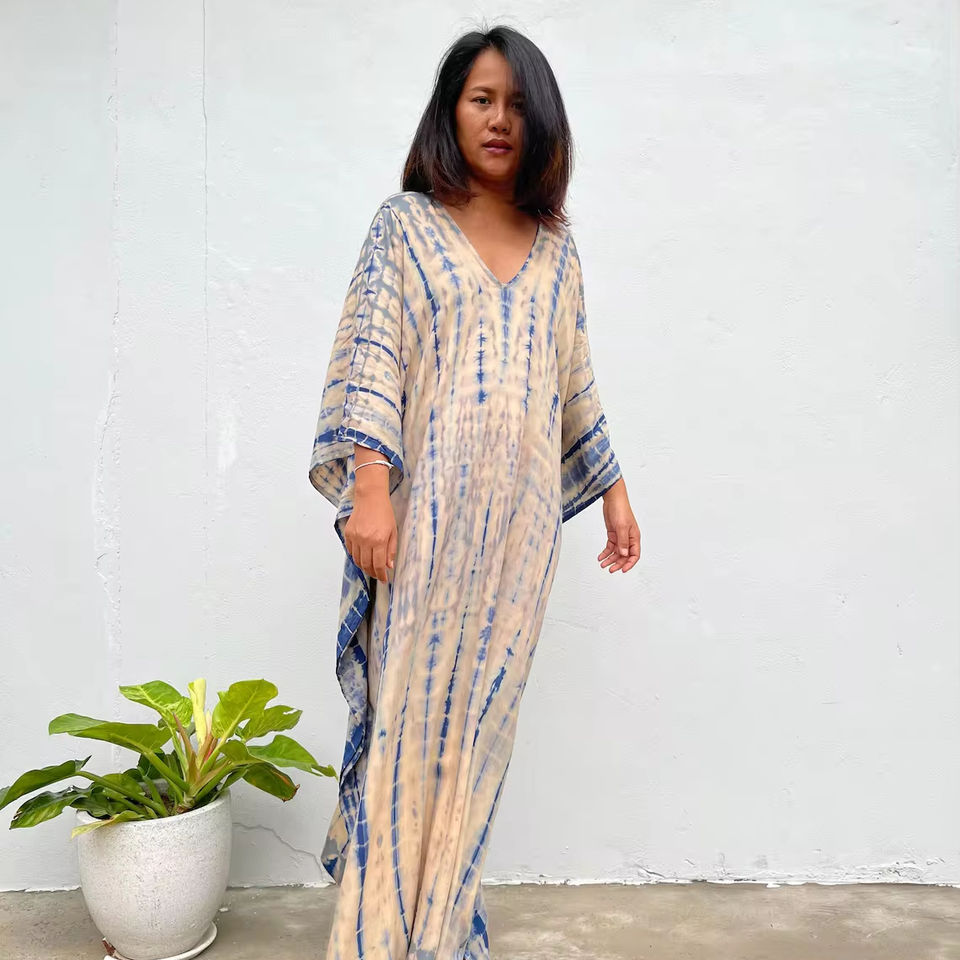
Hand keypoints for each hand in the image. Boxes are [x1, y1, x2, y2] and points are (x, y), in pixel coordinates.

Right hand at [344, 445, 396, 582]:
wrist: (370, 497)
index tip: (384, 579)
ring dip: (364, 567)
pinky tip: (362, 557)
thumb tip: (389, 566)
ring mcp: (355, 537)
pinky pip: (350, 551)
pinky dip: (356, 557)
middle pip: (366, 565)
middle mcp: (366, 540)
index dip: (381, 575)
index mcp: (379, 540)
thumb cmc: (384, 512)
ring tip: (370, 568)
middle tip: (377, 575)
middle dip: (372, 573)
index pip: (379, 565)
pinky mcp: (348, 533)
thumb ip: (391, 550)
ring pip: (357, 560)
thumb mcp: (393, 531)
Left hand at [598, 477, 640, 572]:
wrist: (612, 499)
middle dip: (617, 563)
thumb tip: (623, 554)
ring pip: (616, 552)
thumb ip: (622, 542)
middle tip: (610, 569)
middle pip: (624, 556)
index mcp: (635, 537)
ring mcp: (620, 537)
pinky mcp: (613, 534)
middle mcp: (628, 538)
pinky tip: (601, 556)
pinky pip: (610, 547)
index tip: (623, 570)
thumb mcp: (622, 527)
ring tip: (603, 564)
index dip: (629, 564)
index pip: (635, 555)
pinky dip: (606, 552)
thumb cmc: (621, 509)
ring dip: (610, 559)